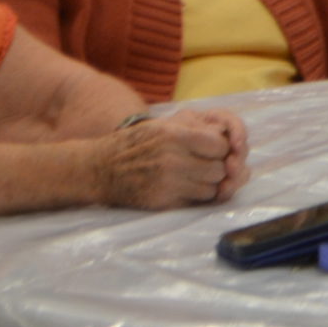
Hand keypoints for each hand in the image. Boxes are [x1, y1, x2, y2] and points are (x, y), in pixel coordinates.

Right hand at [96, 110, 247, 209]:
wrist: (99, 168)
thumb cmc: (136, 143)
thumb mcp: (163, 125)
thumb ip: (196, 128)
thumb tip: (228, 136)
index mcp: (175, 136)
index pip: (221, 145)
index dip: (221, 148)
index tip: (212, 149)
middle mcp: (173, 160)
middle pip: (220, 168)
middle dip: (217, 166)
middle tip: (204, 163)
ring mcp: (168, 183)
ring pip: (212, 187)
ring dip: (210, 183)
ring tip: (195, 174)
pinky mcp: (163, 201)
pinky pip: (197, 200)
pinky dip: (197, 194)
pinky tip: (185, 186)